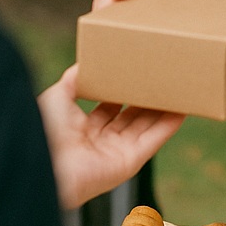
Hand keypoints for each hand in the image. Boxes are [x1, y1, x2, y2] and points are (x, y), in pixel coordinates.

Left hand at [37, 65, 183, 209]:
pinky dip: (169, 125)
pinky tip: (182, 109)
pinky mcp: (129, 163)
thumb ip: (74, 80)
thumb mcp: (58, 96)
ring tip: (179, 90)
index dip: (124, 92)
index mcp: (81, 128)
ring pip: (146, 127)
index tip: (138, 75)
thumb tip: (86, 63)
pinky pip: (153, 141)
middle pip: (131, 117)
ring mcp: (116, 153)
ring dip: (163, 110)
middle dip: (147, 99)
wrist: (44, 163)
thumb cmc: (45, 130)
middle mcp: (100, 142)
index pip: (110, 108)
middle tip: (163, 79)